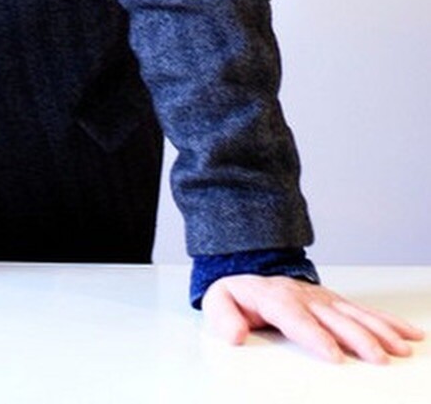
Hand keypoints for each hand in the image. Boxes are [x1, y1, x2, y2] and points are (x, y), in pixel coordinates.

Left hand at [203, 274, 424, 363]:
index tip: (333, 354)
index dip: (315, 335)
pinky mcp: (336, 304)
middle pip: (334, 318)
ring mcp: (323, 299)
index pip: (295, 317)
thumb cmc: (239, 293)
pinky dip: (389, 323)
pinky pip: (365, 313)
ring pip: (355, 315)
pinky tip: (409, 335)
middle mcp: (304, 297)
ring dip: (379, 331)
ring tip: (400, 348)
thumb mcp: (220, 300)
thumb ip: (223, 317)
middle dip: (357, 337)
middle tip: (377, 358)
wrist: (252, 272)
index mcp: (274, 297)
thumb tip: (233, 334)